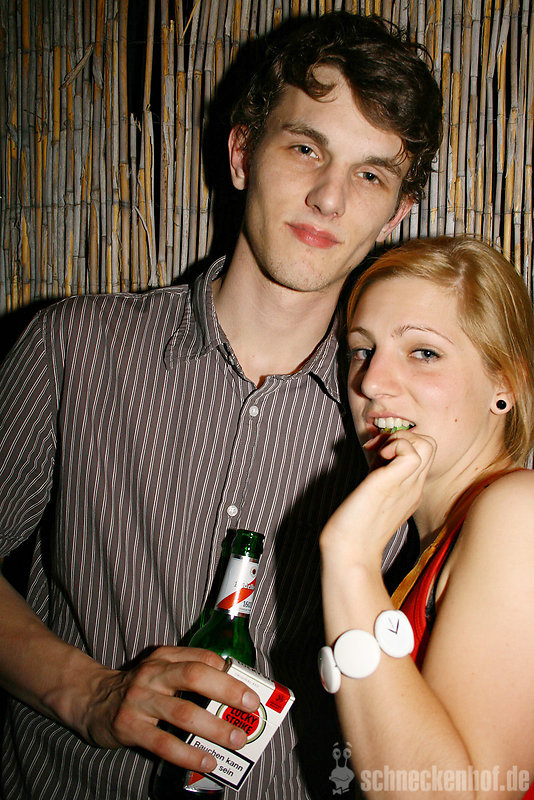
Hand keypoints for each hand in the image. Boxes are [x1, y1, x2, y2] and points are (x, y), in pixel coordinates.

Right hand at [79, 646, 259, 772]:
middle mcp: (153, 674)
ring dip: (214, 727)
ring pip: (183, 712)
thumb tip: (231, 689)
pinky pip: (164, 742)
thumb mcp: (159, 670)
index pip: (202, 657)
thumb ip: (187, 673)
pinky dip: (188, 754)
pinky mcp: (130, 727)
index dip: (229, 671)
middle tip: (251, 706)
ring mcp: (140, 700)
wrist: (91, 700)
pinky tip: (207, 760)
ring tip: (237, 739)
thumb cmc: (137, 688)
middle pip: (195, 676)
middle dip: (228, 690)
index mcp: (164, 657)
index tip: (251, 686)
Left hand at [320, 430, 434, 567]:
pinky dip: (395, 445)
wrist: (349, 550)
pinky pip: (411, 452)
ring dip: (401, 438)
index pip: (423, 454)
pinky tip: (377, 458)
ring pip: (427, 443)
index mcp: (411, 490)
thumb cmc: (354, 525)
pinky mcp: (393, 483)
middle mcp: (415, 487)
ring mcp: (408, 486)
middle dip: (404, 435)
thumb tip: (378, 450)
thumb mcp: (374, 491)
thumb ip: (380, 470)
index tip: (376, 453)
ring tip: (379, 453)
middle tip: (378, 449)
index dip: (401, 443)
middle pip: (431, 444)